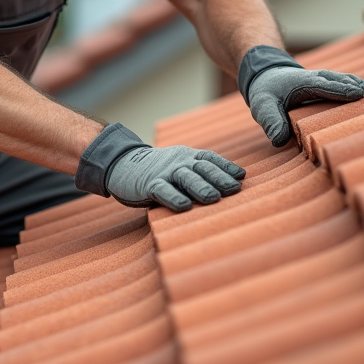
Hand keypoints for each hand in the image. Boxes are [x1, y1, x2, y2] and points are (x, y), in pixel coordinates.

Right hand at [106, 145, 245, 211]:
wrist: (122, 163)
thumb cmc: (158, 170)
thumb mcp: (179, 165)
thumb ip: (199, 173)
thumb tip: (230, 188)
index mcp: (188, 156)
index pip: (210, 158)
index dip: (225, 166)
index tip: (241, 176)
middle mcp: (178, 161)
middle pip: (202, 168)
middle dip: (219, 178)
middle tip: (234, 189)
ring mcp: (164, 172)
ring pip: (185, 177)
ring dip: (201, 187)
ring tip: (214, 198)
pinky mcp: (149, 184)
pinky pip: (163, 190)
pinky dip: (173, 197)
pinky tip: (184, 206)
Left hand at [240, 46, 363, 146]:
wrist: (265, 76)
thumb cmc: (265, 93)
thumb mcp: (262, 107)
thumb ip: (271, 122)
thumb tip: (279, 141)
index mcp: (301, 83)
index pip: (322, 86)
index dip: (339, 90)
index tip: (357, 94)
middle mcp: (313, 77)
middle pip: (335, 80)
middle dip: (352, 85)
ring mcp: (320, 78)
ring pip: (340, 78)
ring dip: (355, 83)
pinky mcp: (324, 82)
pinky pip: (340, 81)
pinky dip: (353, 84)